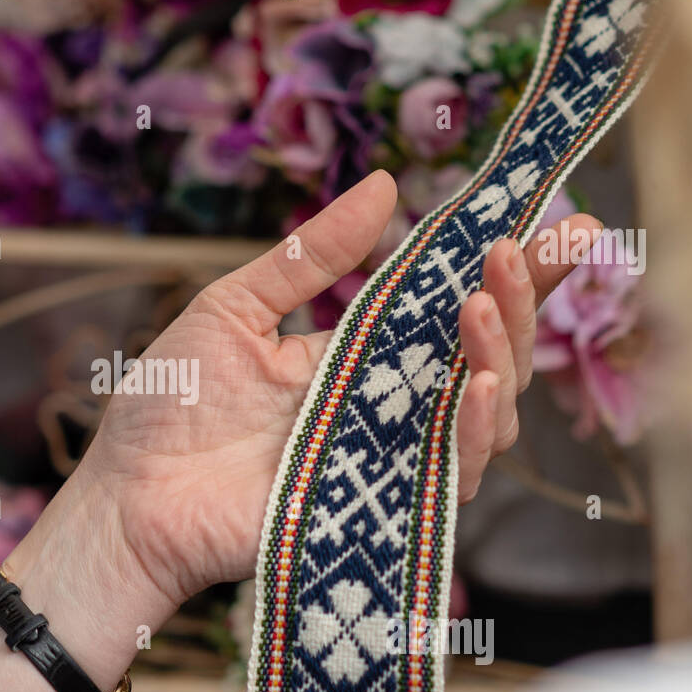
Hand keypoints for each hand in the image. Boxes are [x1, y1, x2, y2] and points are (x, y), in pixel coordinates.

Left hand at [11, 170, 597, 627]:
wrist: (127, 496)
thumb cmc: (171, 406)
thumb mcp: (235, 309)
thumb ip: (308, 258)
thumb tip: (384, 185)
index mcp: (358, 355)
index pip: (451, 306)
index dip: (513, 270)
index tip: (564, 224)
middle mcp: (387, 406)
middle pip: (487, 354)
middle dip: (519, 300)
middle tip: (516, 248)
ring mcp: (388, 457)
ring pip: (486, 412)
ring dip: (501, 355)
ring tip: (482, 304)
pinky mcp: (379, 507)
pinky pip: (450, 474)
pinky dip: (473, 431)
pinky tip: (478, 384)